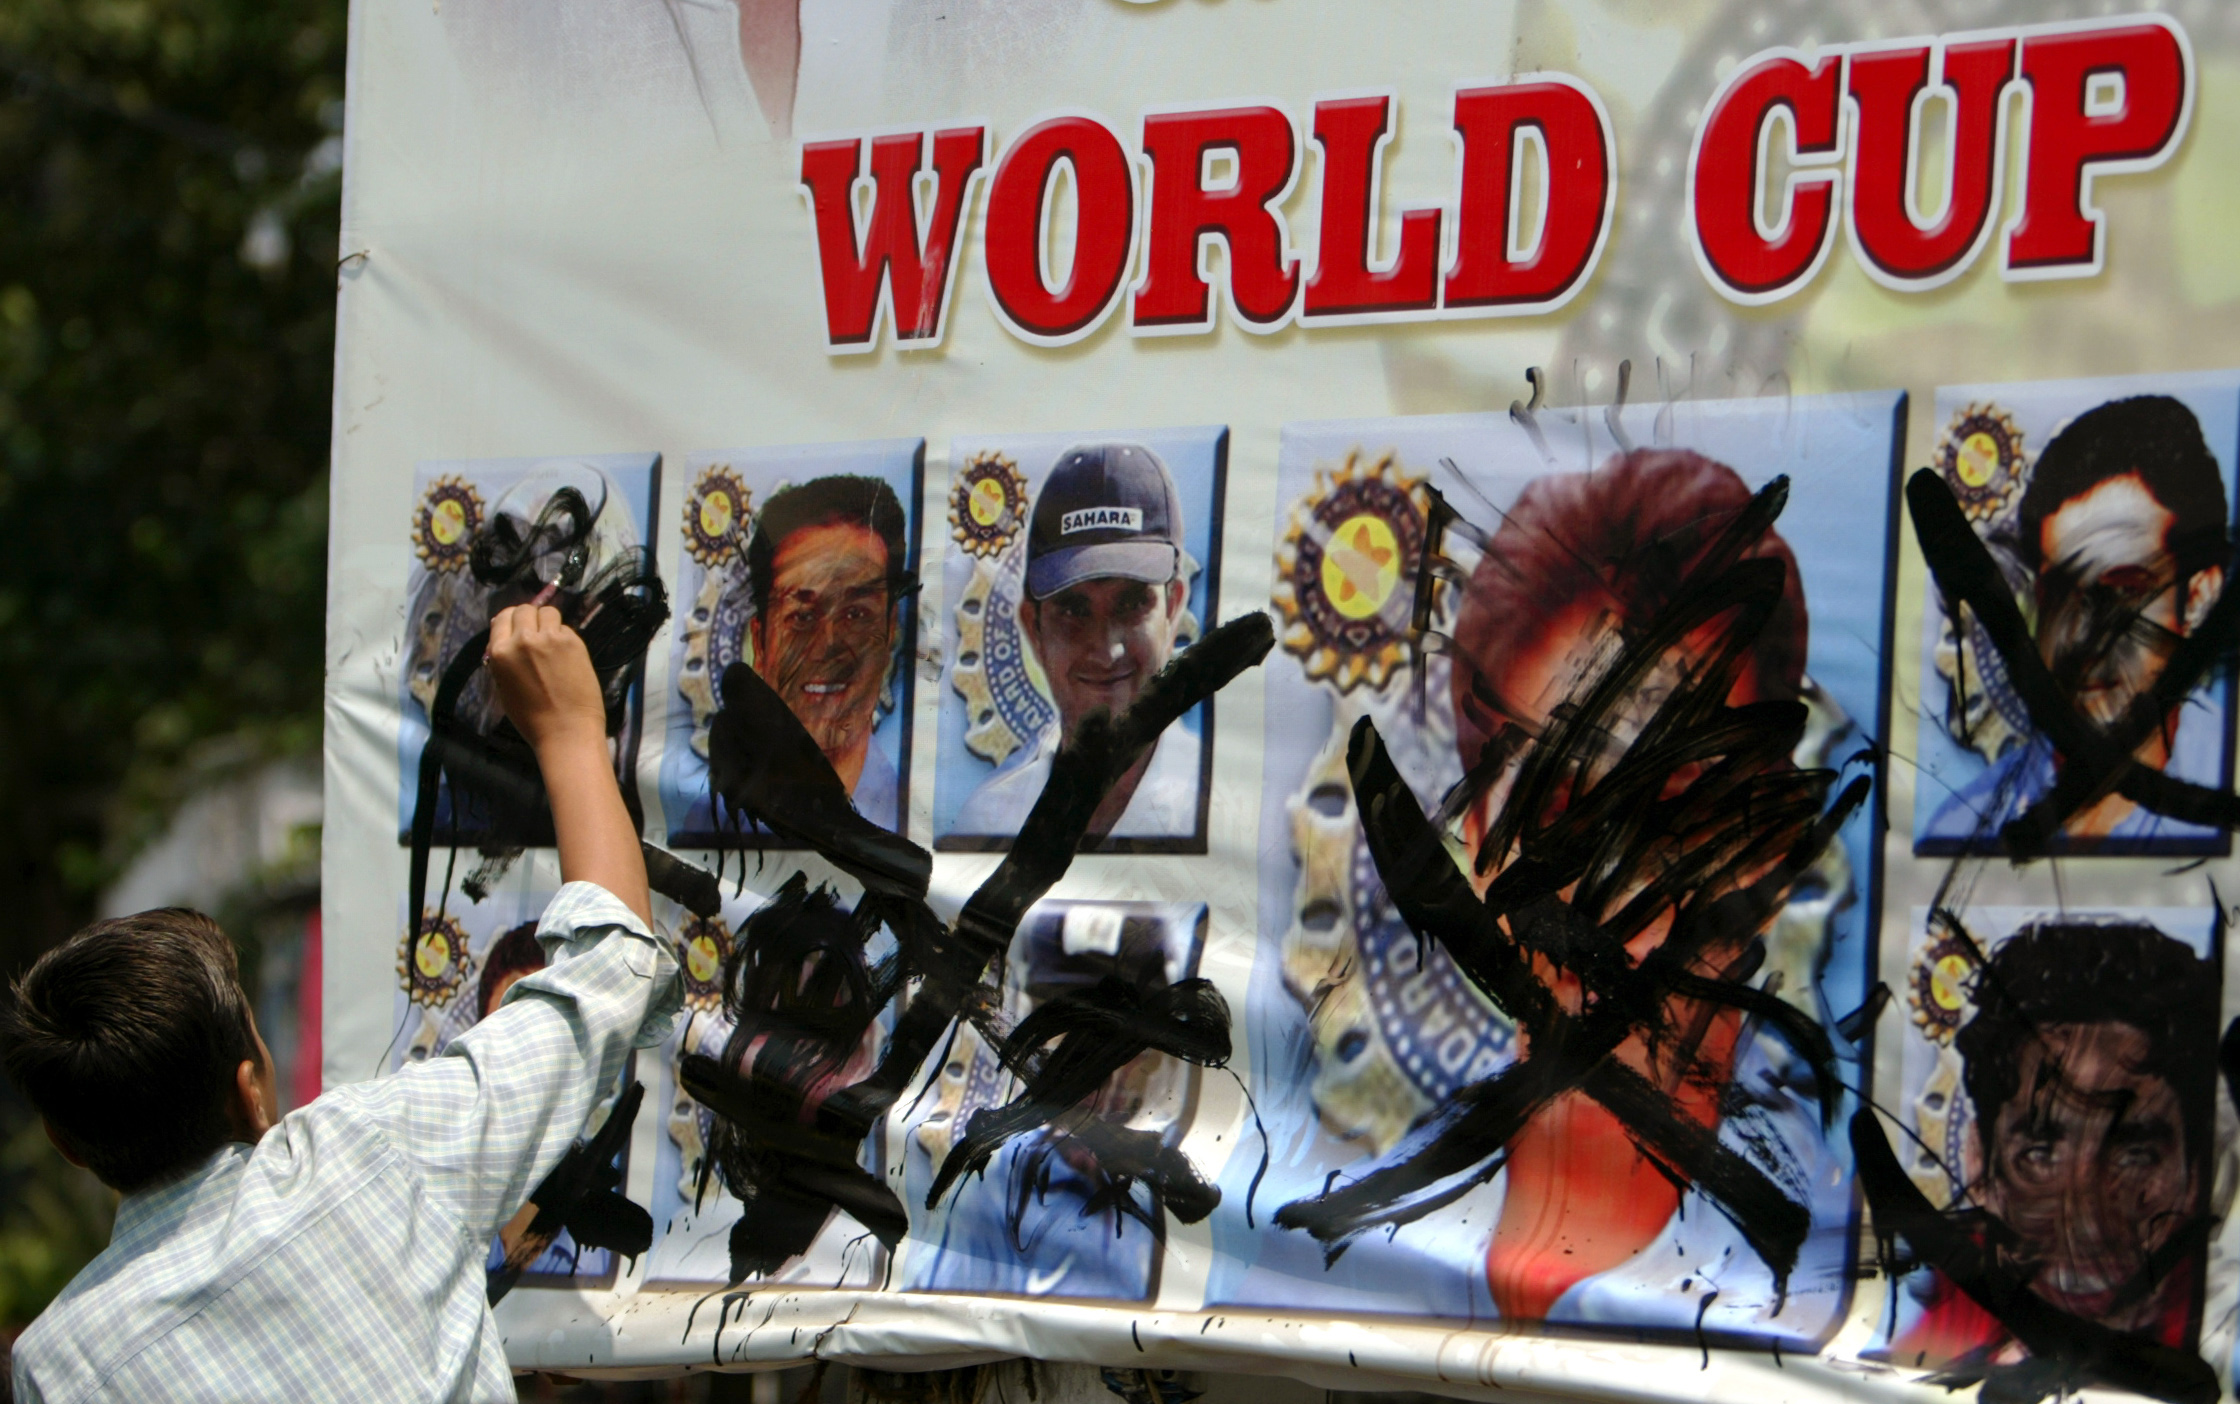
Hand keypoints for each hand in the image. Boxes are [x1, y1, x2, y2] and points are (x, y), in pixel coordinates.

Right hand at [487, 604, 605, 755]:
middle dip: (530, 618)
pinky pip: (565, 627)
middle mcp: (523, 639)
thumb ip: (504, 659)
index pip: (502, 618)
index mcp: (500, 652)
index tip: (519, 627)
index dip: (511, 620)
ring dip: (548, 622)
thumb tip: (507, 637)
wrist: (566, 730)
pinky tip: (566, 653)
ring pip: (548, 612)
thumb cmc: (532, 718)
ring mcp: (550, 638)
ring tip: (552, 640)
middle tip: (537, 632)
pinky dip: (564, 635)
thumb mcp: (504, 686)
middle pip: (524, 610)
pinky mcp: (573, 641)